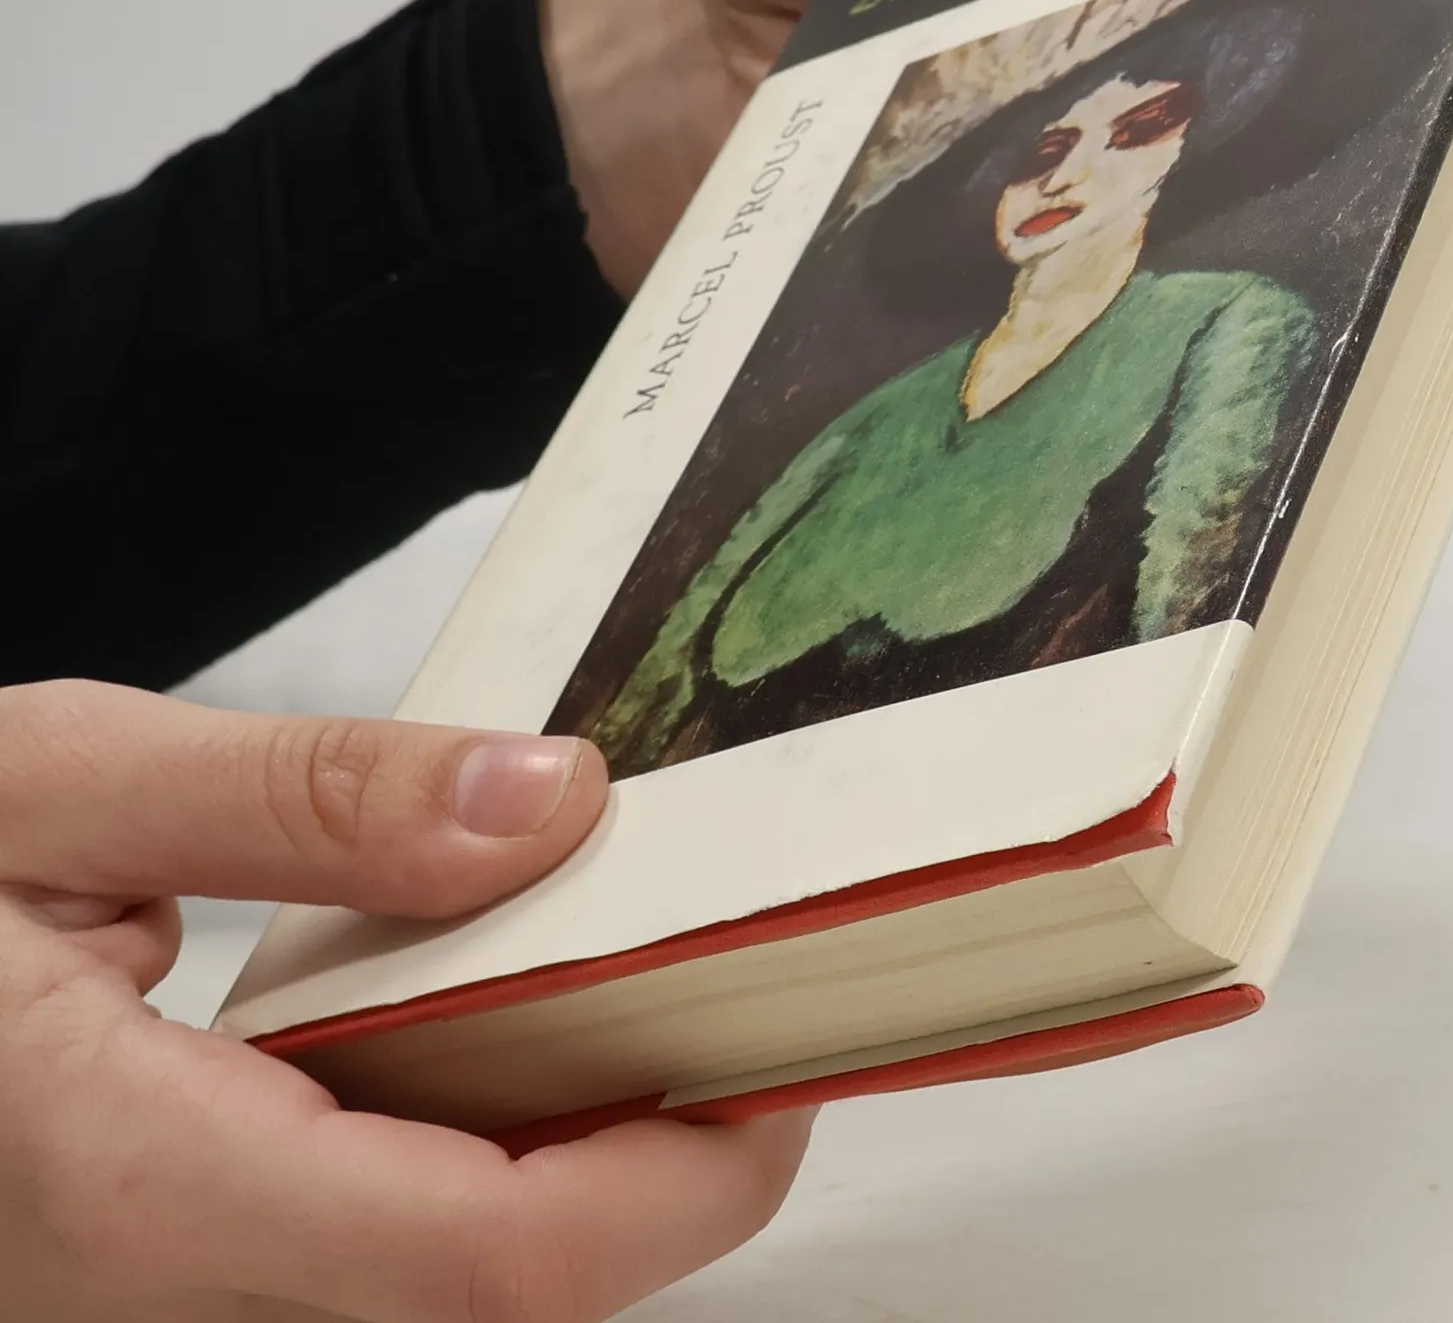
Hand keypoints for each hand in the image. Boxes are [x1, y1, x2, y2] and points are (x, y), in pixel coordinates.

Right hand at [0, 680, 811, 1320]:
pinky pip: (346, 1268)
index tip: (779, 1066)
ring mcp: (133, 1306)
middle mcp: (134, 1299)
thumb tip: (552, 804)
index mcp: (115, 1182)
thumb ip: (308, 799)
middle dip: (648, 1184)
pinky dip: (452, 1166)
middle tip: (727, 1004)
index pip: (476, 1266)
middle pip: (480, 1305)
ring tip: (622, 999)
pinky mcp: (141, 1279)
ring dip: (559, 1179)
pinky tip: (476, 1039)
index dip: (670, 1190)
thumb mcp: (55, 783)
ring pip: (421, 1302)